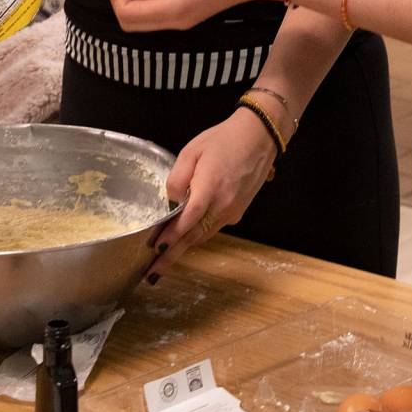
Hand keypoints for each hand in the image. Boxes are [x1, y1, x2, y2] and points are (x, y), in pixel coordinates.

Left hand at [148, 111, 277, 277]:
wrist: (259, 138)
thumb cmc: (223, 140)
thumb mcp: (192, 151)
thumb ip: (177, 178)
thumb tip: (169, 200)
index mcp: (210, 188)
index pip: (187, 219)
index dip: (171, 236)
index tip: (155, 250)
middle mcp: (223, 206)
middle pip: (194, 236)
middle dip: (172, 255)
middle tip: (152, 273)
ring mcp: (232, 211)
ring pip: (203, 235)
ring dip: (184, 247)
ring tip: (163, 259)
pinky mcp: (237, 212)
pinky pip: (213, 227)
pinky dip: (197, 234)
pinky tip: (184, 236)